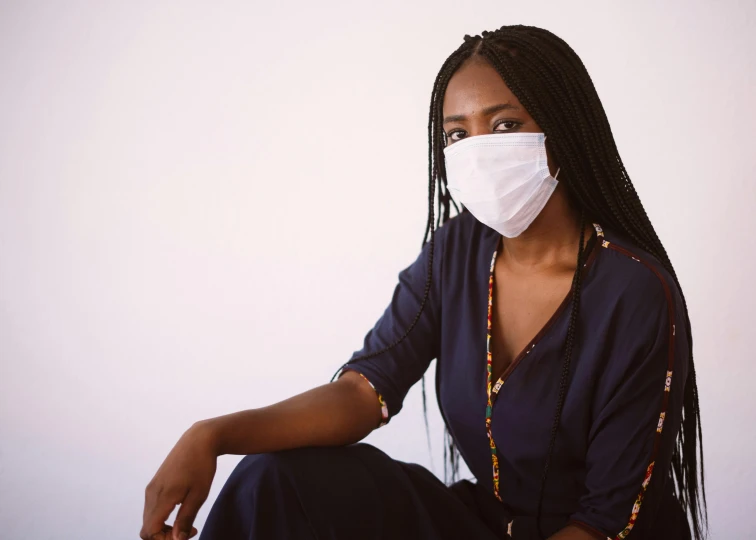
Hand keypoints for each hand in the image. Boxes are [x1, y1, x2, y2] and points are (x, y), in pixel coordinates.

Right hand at [141, 421, 217, 539]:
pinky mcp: (155, 483)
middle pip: (147, 528)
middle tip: (189, 530)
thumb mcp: (199, 495)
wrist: (199, 440)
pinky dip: (163, 516)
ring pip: (149, 518)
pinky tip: (182, 509)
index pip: (150, 531)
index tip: (184, 534)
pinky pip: (152, 508)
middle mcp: (151, 493)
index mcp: (162, 497)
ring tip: (188, 522)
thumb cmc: (202, 466)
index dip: (164, 539)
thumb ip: (186, 518)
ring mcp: (152, 487)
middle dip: (165, 535)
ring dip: (164, 526)